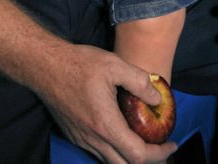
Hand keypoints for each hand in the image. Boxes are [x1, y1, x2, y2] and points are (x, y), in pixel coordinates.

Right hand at [42, 45, 176, 163]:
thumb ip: (139, 82)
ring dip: (131, 157)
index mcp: (105, 125)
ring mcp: (82, 140)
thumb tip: (157, 99)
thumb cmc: (79, 64)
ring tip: (146, 141)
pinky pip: (99, 153)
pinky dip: (116, 150)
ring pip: (111, 161)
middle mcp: (93, 139)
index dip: (159, 153)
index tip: (173, 143)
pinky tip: (123, 133)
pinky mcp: (74, 135)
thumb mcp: (114, 65)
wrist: (45, 67)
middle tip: (163, 147)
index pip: (138, 155)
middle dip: (149, 161)